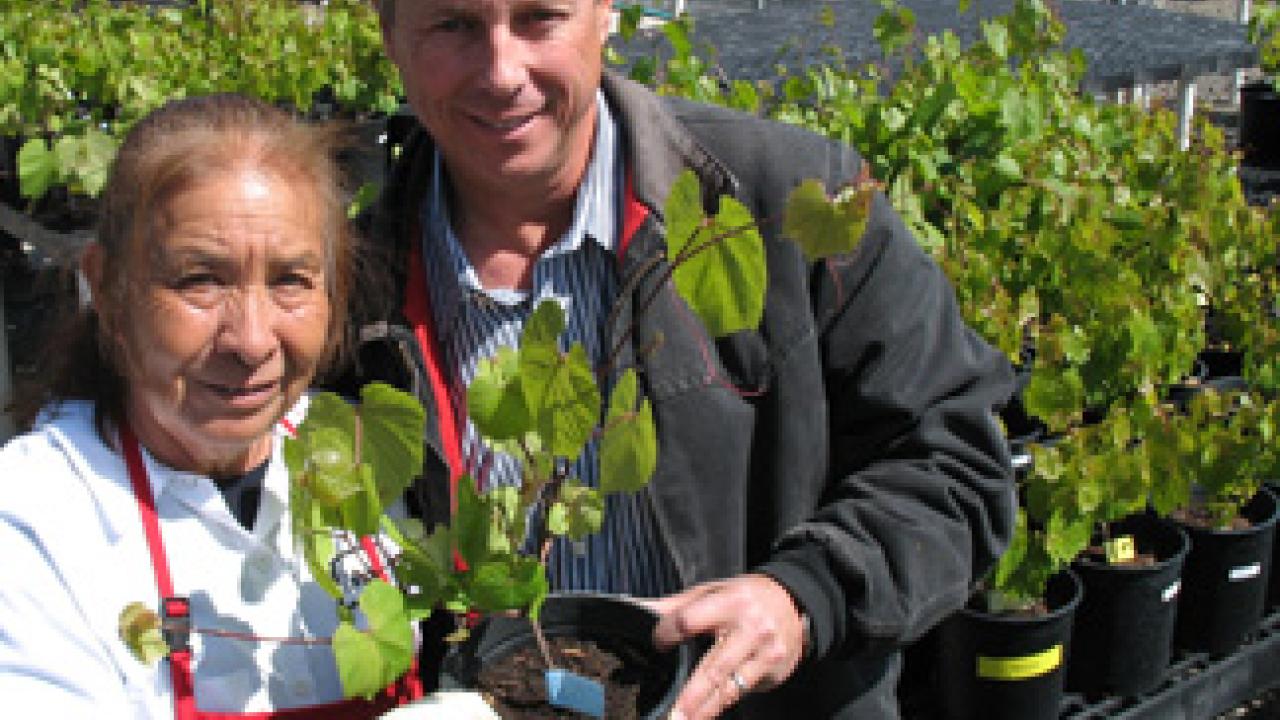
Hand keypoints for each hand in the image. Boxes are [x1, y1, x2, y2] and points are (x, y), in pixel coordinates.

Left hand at [644, 574, 806, 719]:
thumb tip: (641, 609)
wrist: (794, 602)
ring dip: (706, 708)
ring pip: (730, 686)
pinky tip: (707, 713)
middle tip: (674, 713)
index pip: (691, 620)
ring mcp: (765, 652)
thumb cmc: (745, 597)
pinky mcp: (774, 669)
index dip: (669, 633)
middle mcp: (751, 628)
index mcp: (730, 601)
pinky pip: (744, 691)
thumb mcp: (713, 591)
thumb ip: (678, 605)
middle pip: (714, 665)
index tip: (658, 644)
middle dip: (692, 693)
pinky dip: (723, 704)